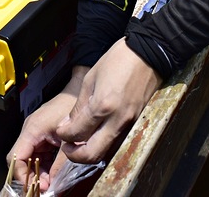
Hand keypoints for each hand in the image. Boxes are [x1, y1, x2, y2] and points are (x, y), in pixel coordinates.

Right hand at [8, 69, 85, 191]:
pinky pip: (38, 152)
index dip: (21, 174)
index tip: (33, 185)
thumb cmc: (72, 106)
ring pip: (29, 157)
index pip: (16, 157)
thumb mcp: (68, 140)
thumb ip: (60, 163)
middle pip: (20, 159)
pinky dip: (43, 164)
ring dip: (37, 171)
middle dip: (29, 175)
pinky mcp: (43, 133)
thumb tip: (54, 182)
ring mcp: (36, 132)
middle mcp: (30, 130)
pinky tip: (52, 171)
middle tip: (42, 187)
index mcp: (32, 129)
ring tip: (49, 182)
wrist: (79, 89)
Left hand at [56, 39, 161, 165]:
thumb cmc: (119, 60)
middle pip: (92, 154)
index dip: (64, 135)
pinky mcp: (137, 123)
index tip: (60, 131)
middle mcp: (117, 120)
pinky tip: (97, 134)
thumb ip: (79, 106)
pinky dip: (104, 143)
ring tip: (80, 141)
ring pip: (106, 152)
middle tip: (67, 146)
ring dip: (90, 151)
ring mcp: (129, 124)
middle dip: (75, 155)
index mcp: (102, 106)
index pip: (77, 133)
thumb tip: (68, 124)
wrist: (148, 53)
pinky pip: (117, 142)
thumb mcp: (91, 78)